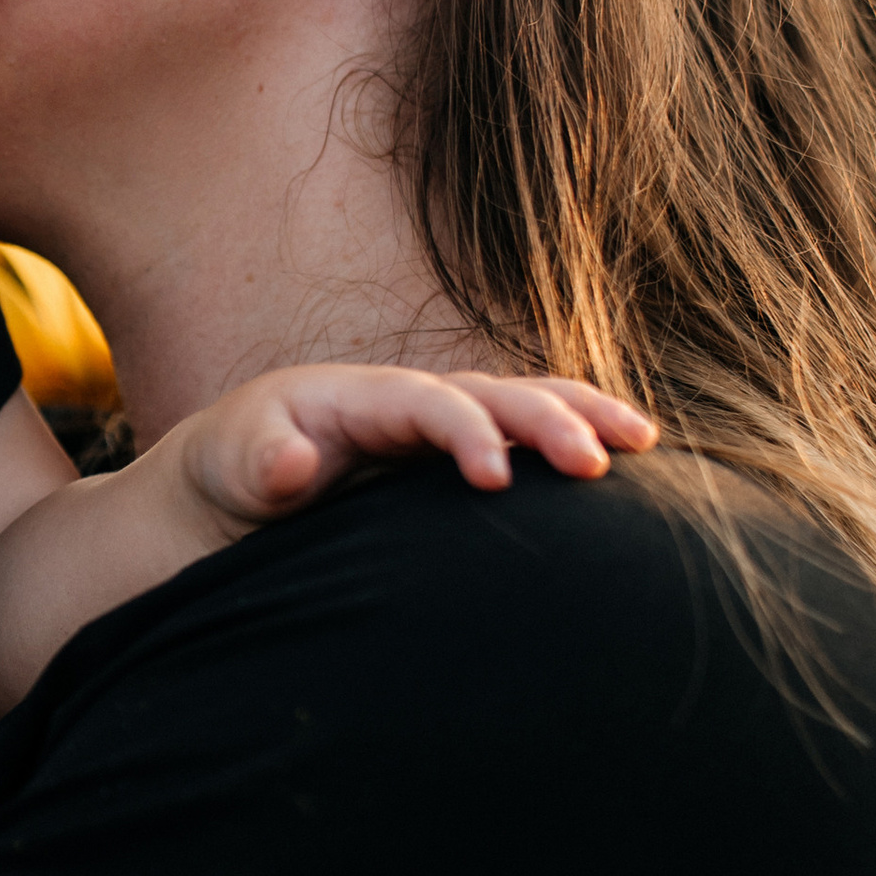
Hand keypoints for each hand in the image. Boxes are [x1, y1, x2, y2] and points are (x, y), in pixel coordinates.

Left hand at [170, 364, 656, 545]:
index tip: (496, 480)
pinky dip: (574, 441)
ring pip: (524, 406)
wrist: (237, 479)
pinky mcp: (455, 460)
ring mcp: (441, 427)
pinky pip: (524, 440)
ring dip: (582, 417)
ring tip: (642, 442)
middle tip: (597, 462)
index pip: (430, 403)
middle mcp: (414, 401)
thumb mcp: (233, 463)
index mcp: (364, 397)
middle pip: (495, 394)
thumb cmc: (236, 468)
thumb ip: (262, 461)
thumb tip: (293, 462)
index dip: (467, 433)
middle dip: (549, 420)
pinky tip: (625, 466)